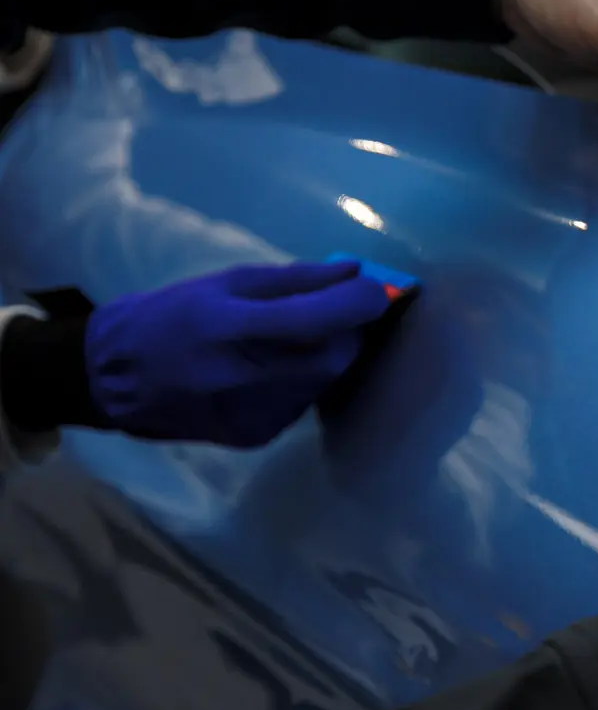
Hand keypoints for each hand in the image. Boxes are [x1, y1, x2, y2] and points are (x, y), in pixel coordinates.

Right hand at [87, 261, 392, 448]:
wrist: (111, 379)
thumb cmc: (169, 316)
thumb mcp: (225, 282)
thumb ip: (296, 279)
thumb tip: (357, 272)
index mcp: (229, 327)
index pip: (319, 319)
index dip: (359, 304)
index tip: (375, 289)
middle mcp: (244, 378)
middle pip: (336, 358)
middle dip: (347, 332)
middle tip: (333, 313)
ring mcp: (252, 415)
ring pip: (324, 382)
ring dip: (324, 356)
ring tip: (289, 340)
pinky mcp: (256, 437)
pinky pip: (302, 402)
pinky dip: (302, 381)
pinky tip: (270, 370)